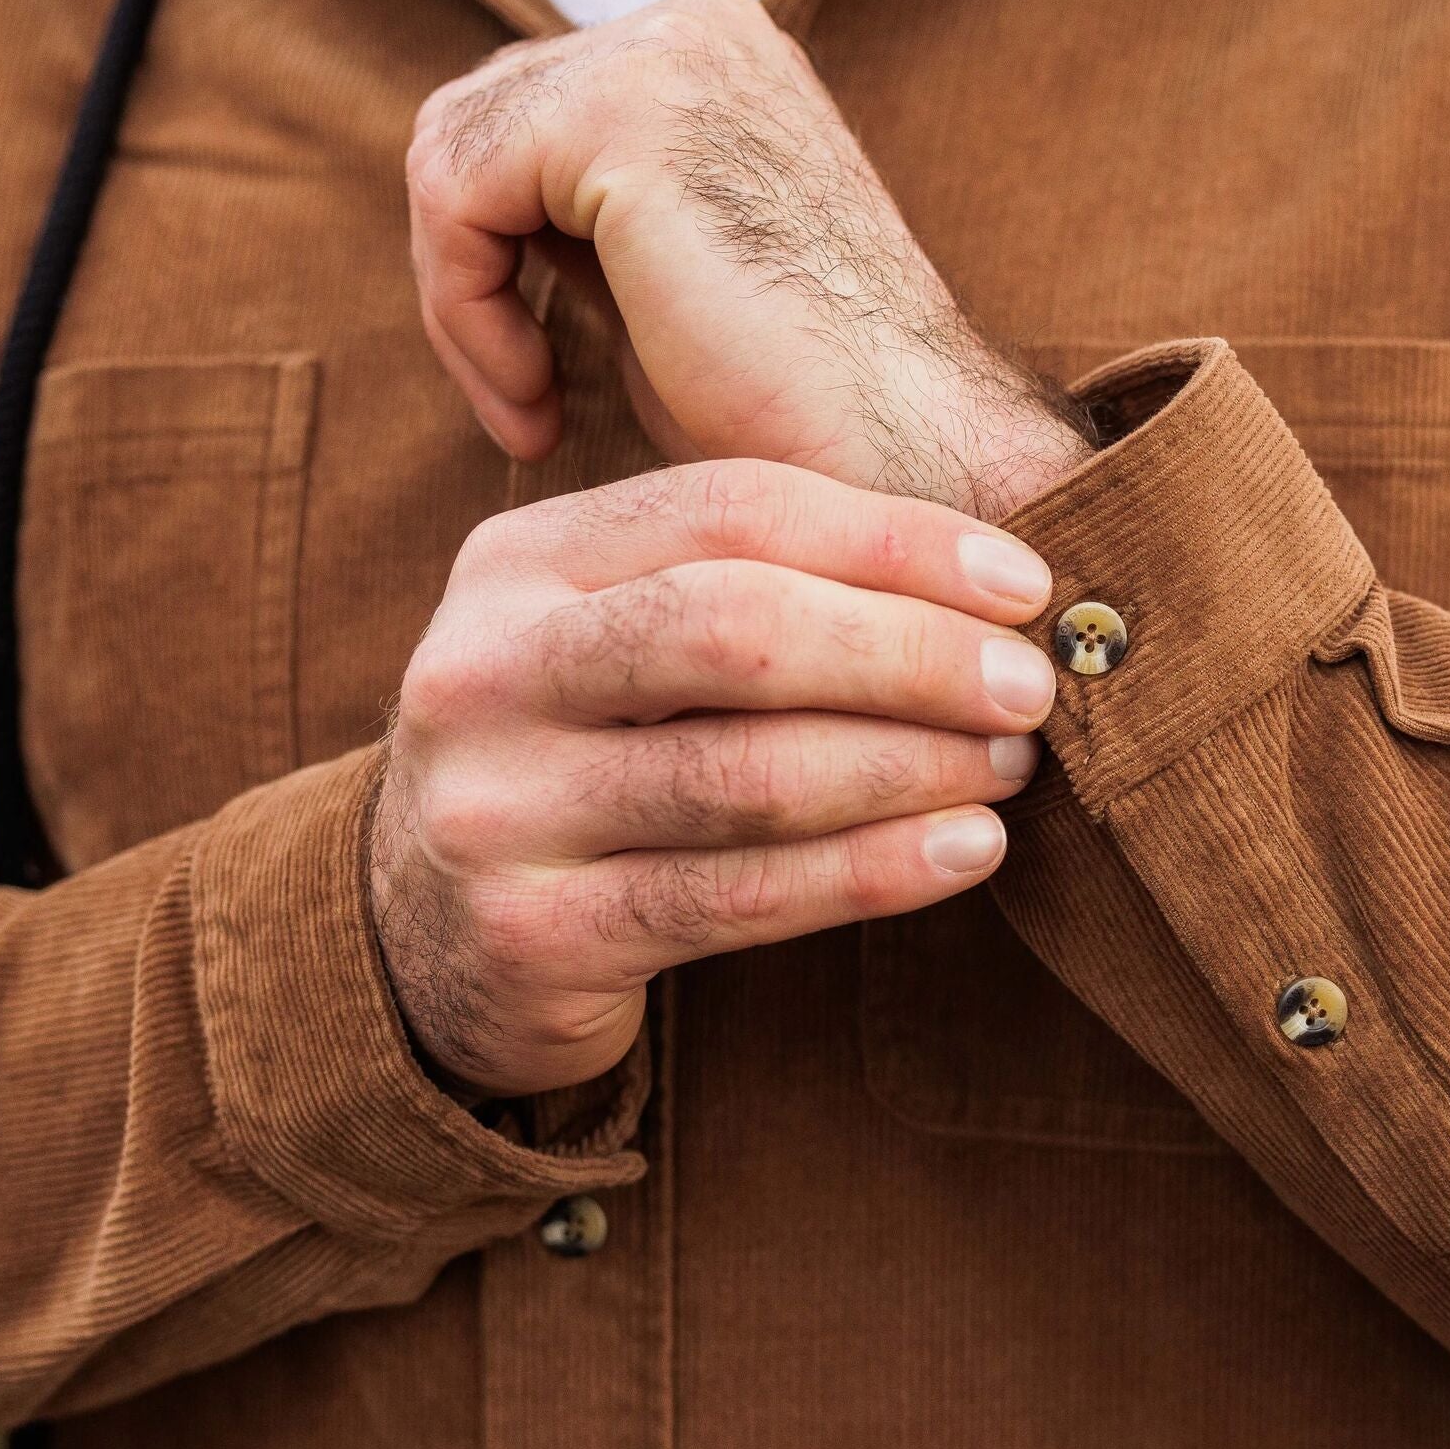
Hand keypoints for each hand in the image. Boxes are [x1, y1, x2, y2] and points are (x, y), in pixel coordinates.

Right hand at [369, 458, 1056, 1098]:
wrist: (421, 940)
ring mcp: (496, 808)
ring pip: (746, 774)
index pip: (731, 509)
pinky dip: (873, 870)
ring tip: (1008, 769)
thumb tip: (991, 582)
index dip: (892, 538)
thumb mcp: (615, 644)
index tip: (1022, 583)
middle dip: (909, 652)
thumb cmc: (583, 760)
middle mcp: (484, 669)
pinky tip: (966, 851)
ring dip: (909, 766)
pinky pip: (739, 897)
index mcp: (519, 562)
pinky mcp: (533, 935)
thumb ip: (750, 591)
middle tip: (1027, 686)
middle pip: (735, 627)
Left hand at [406, 0, 1092, 520]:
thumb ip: (582, 215)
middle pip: (473, 120)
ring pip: (448, 155)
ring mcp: (667, 50)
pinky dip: (464, 314)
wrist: (900, 455)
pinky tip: (539, 403)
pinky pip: (452, 195)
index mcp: (717, 51)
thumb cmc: (798, 413)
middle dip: (471, 277)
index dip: (497, 260)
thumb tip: (467, 203)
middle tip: (528, 408)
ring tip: (536, 412)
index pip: (525, 115)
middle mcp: (697, 23)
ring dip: (463, 308)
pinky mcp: (625, 106)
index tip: (540, 391)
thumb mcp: (666, 279)